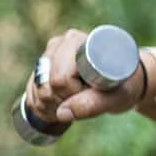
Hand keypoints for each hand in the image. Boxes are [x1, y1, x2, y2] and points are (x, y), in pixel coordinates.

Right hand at [25, 29, 144, 125]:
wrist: (124, 84)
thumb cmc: (123, 86)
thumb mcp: (116, 97)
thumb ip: (93, 104)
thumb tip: (62, 112)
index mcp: (80, 42)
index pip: (61, 77)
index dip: (72, 93)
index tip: (92, 92)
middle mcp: (60, 44)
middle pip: (46, 85)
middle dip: (63, 100)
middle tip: (87, 97)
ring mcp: (48, 56)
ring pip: (37, 92)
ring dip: (53, 106)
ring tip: (78, 101)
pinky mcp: (41, 70)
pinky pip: (31, 96)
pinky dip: (43, 108)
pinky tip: (62, 106)